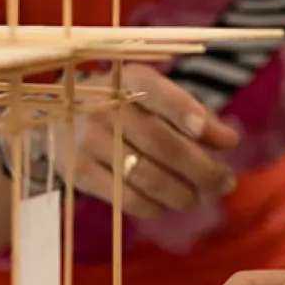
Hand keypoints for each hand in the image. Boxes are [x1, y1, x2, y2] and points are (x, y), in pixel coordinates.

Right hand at [55, 62, 239, 217]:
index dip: (193, 117)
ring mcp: (90, 139)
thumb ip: (191, 112)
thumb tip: (228, 141)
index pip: (163, 96)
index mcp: (129, 78)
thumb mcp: (151, 94)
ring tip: (200, 198)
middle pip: (163, 144)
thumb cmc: (121, 104)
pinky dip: (154, 206)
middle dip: (203, 169)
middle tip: (225, 182)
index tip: (228, 142)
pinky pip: (125, 197)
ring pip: (147, 175)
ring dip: (182, 193)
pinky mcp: (79, 171)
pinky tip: (167, 206)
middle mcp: (106, 106)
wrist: (56, 117)